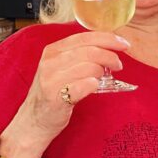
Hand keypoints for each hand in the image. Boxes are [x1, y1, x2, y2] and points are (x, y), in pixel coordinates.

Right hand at [10, 32, 128, 142]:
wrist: (33, 121)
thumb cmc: (52, 92)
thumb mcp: (59, 67)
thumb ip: (78, 54)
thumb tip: (108, 45)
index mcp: (53, 50)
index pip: (84, 37)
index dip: (107, 38)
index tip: (123, 43)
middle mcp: (50, 62)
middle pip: (90, 51)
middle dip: (110, 56)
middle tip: (118, 64)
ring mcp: (52, 80)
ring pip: (89, 67)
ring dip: (102, 71)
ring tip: (104, 77)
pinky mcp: (56, 98)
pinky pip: (83, 86)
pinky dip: (93, 84)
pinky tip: (94, 86)